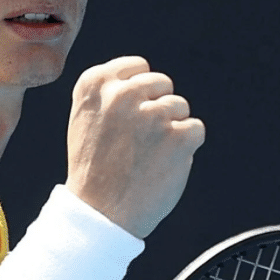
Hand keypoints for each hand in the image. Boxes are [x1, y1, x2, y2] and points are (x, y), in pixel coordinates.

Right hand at [66, 56, 204, 238]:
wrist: (100, 213)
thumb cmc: (93, 169)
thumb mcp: (84, 118)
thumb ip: (109, 92)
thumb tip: (141, 77)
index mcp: (95, 84)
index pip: (138, 66)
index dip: (139, 93)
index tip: (129, 115)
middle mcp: (122, 94)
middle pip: (162, 83)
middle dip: (157, 108)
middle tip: (138, 140)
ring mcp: (152, 115)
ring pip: (180, 106)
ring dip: (170, 129)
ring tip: (147, 155)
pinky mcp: (178, 137)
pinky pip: (195, 129)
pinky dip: (185, 148)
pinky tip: (163, 163)